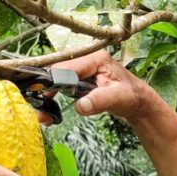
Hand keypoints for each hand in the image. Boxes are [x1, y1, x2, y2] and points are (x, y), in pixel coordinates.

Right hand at [35, 50, 159, 124]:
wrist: (137, 100)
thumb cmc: (131, 95)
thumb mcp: (118, 98)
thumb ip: (100, 101)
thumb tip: (80, 105)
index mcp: (94, 58)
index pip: (67, 67)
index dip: (53, 80)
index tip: (41, 96)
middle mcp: (85, 59)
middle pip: (57, 71)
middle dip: (44, 90)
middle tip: (38, 111)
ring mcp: (81, 68)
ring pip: (56, 78)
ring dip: (46, 96)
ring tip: (42, 116)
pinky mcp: (78, 77)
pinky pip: (61, 85)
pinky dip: (53, 97)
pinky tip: (48, 114)